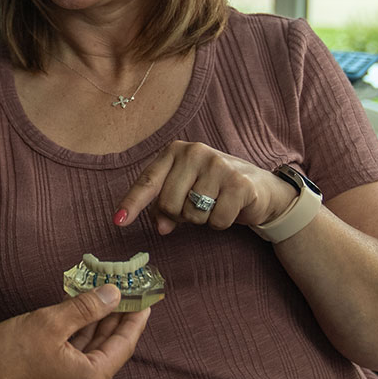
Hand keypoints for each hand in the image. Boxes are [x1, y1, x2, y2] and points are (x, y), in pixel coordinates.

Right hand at [0, 285, 149, 378]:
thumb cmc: (7, 358)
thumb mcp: (50, 322)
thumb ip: (86, 307)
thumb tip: (114, 293)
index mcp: (93, 377)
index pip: (125, 341)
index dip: (136, 315)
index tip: (146, 294)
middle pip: (110, 344)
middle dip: (118, 314)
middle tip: (129, 288)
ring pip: (93, 347)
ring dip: (99, 320)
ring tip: (108, 292)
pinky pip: (77, 352)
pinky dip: (81, 330)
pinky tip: (83, 309)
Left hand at [114, 140, 295, 234]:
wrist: (259, 186)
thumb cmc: (213, 188)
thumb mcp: (184, 191)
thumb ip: (164, 207)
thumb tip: (161, 227)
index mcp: (174, 151)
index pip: (148, 181)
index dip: (132, 203)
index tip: (118, 222)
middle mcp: (194, 152)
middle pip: (169, 204)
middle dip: (180, 216)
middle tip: (196, 207)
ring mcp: (218, 165)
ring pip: (192, 214)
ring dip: (202, 220)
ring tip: (214, 204)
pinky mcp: (238, 183)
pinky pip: (216, 220)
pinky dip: (221, 223)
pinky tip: (230, 208)